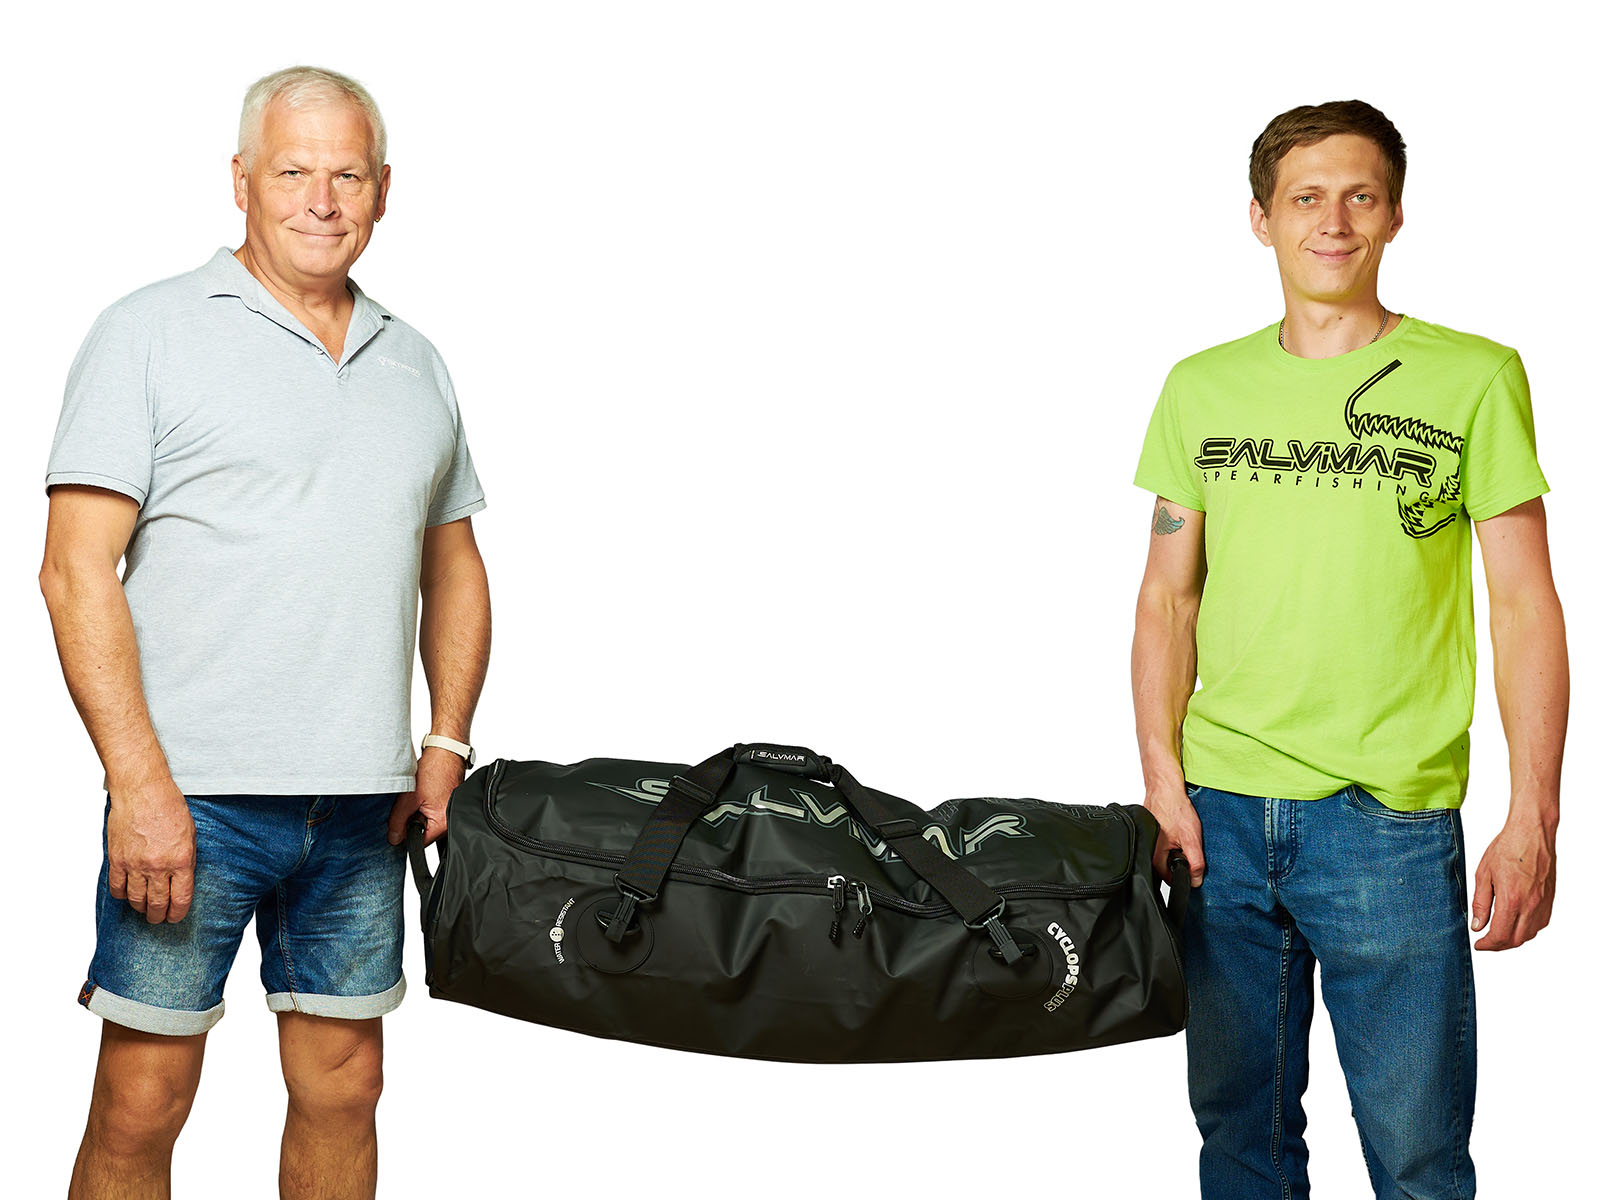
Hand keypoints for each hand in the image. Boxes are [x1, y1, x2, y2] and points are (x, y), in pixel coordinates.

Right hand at [107, 778, 194, 923]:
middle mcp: (158, 866)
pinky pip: (117, 888)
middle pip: (158, 904)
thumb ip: (186, 860)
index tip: (176, 917)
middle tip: (159, 918)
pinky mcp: (116, 860)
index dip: (178, 913)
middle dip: (159, 916)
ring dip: (141, 908)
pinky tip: (127, 894)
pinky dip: (122, 895)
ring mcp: (135, 865)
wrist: (142, 790)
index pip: (181, 898)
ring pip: (136, 899)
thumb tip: (182, 880)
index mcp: (181, 860)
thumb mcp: (190, 834)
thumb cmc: (169, 807)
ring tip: (144, 909)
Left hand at [388, 746, 466, 846]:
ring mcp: (450, 812)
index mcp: (443, 823)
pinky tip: (422, 794)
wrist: (446, 751)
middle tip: (408, 805)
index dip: (405, 834)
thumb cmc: (435, 770)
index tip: (398, 824)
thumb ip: (398, 821)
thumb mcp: (409, 798)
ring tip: (417, 796)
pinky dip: (424, 805)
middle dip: (412, 822)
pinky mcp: (448, 803)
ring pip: (427, 821)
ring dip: (418, 812)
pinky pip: (432, 812)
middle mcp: (450, 820)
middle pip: (424, 832)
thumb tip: (394, 838)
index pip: (420, 841)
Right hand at [1146, 777, 1204, 886]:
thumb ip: (1195, 862)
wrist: (1166, 788)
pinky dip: (1174, 839)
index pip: (1171, 879)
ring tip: (1183, 834)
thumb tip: (1197, 880)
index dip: (1185, 874)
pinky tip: (1179, 829)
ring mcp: (1150, 841)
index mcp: (1154, 857)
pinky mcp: (1153, 833)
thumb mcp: (1191, 839)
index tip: (1192, 863)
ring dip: (1179, 849)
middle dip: (1182, 860)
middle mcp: (1149, 851)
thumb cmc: (1174, 808)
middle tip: (1188, 844)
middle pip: (1169, 867)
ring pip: (1168, 855)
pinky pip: (1166, 844)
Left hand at [1471, 816, 1556, 949]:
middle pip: (1516, 940)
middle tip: (1486, 941)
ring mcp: (1543, 904)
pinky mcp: (1550, 900)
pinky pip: (1540, 924)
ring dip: (1513, 939)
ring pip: (1529, 934)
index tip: (1478, 944)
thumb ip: (1480, 903)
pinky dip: (1527, 929)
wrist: (1532, 833)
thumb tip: (1477, 925)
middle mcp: (1531, 905)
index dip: (1487, 945)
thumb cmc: (1507, 848)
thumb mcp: (1483, 874)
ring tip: (1498, 933)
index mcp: (1511, 900)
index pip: (1500, 935)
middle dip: (1499, 945)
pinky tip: (1516, 922)